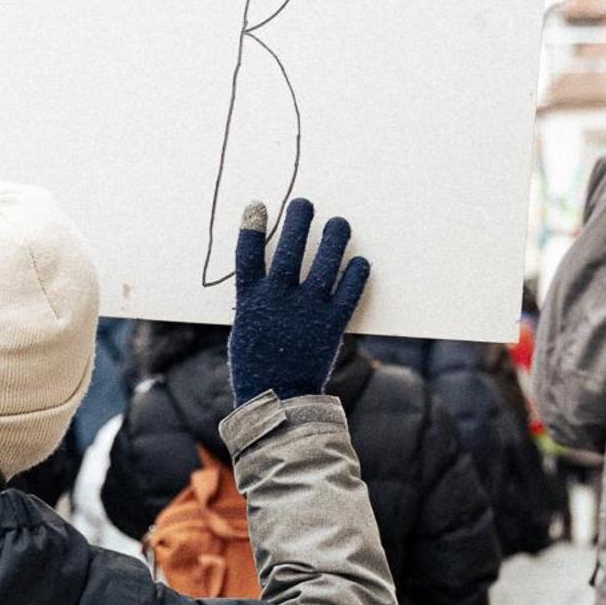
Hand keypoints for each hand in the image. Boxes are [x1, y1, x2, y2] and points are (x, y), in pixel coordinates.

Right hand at [228, 197, 369, 405]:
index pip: (249, 254)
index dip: (253, 227)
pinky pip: (349, 290)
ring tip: (338, 223)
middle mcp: (279, 299)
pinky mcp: (332, 324)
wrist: (279, 399)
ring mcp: (308, 310)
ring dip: (334, 237)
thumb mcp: (246, 329)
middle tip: (305, 204)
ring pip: (325, 261)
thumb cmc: (258, 364)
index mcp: (252, 300)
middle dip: (299, 219)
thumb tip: (269, 274)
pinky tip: (359, 261)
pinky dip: (356, 273)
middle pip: (291, 247)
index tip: (258, 206)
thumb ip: (257, 300)